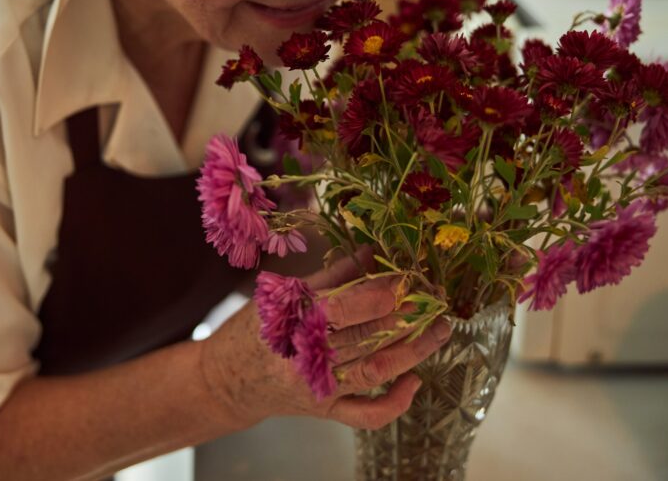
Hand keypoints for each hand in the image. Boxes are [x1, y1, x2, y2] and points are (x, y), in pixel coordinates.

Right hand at [199, 247, 451, 429]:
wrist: (227, 379)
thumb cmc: (254, 329)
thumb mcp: (282, 294)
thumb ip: (331, 277)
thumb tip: (372, 251)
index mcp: (292, 322)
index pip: (345, 308)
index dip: (381, 293)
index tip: (409, 277)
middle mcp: (306, 358)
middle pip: (367, 337)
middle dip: (407, 316)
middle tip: (435, 297)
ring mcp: (318, 388)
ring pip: (375, 371)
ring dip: (414, 351)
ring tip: (441, 329)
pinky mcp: (326, 410)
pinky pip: (366, 414)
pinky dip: (394, 403)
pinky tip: (415, 381)